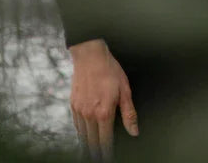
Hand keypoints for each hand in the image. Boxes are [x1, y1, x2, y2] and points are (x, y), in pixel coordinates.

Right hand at [69, 38, 138, 160]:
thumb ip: (129, 113)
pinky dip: (81, 133)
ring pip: (83, 135)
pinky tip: (84, 135)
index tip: (109, 158)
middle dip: (97, 151)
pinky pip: (76, 125)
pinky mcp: (73, 104)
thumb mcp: (125, 90)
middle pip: (92, 141)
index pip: (105, 140)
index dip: (108, 152)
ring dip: (88, 144)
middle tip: (101, 156)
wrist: (90, 56)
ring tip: (93, 150)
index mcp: (104, 113)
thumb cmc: (110, 70)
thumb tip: (134, 131)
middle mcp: (90, 115)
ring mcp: (80, 110)